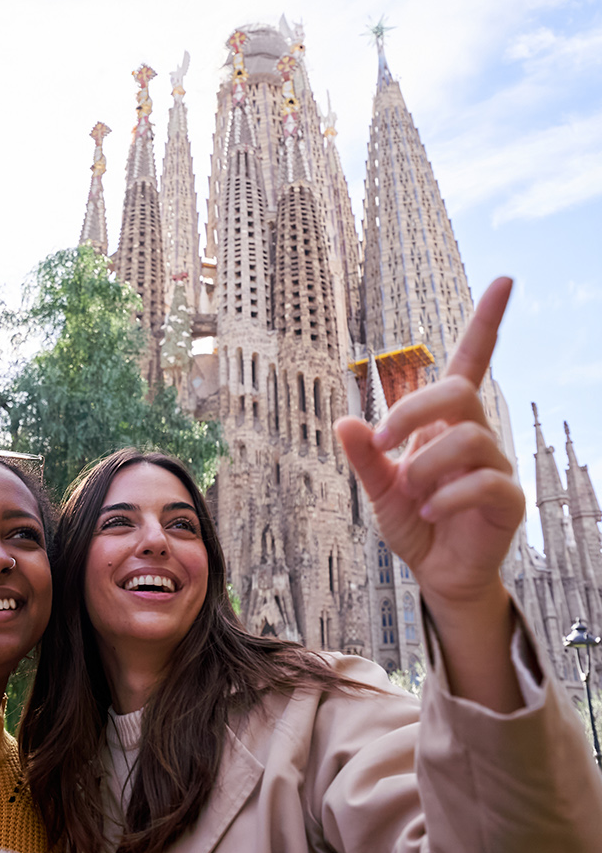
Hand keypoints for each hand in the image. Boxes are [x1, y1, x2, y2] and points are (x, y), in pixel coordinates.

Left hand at [335, 280, 526, 710]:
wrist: (437, 573)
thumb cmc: (414, 522)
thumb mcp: (378, 489)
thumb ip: (365, 457)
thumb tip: (344, 422)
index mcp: (445, 421)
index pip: (471, 360)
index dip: (487, 320)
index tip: (503, 279)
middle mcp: (475, 434)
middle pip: (458, 392)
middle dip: (412, 412)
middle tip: (386, 446)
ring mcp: (496, 465)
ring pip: (467, 438)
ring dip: (426, 466)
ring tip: (413, 494)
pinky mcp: (508, 499)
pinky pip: (484, 482)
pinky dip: (447, 496)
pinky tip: (432, 511)